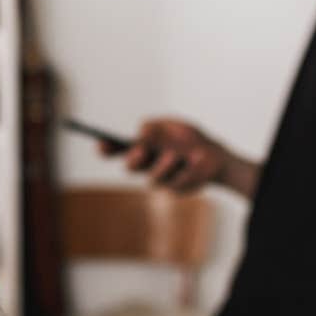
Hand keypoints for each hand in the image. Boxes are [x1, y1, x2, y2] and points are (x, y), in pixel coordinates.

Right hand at [106, 117, 233, 192]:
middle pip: (130, 166)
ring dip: (165, 164)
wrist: (215, 157)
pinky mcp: (174, 188)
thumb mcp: (175, 128)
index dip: (106, 148)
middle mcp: (146, 163)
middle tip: (140, 151)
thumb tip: (140, 135)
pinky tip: (195, 165)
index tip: (100, 144)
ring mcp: (159, 176)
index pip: (117, 148)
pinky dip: (186, 172)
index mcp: (142, 145)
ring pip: (153, 176)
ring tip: (177, 156)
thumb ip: (157, 131)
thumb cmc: (191, 139)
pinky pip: (176, 183)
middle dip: (134, 159)